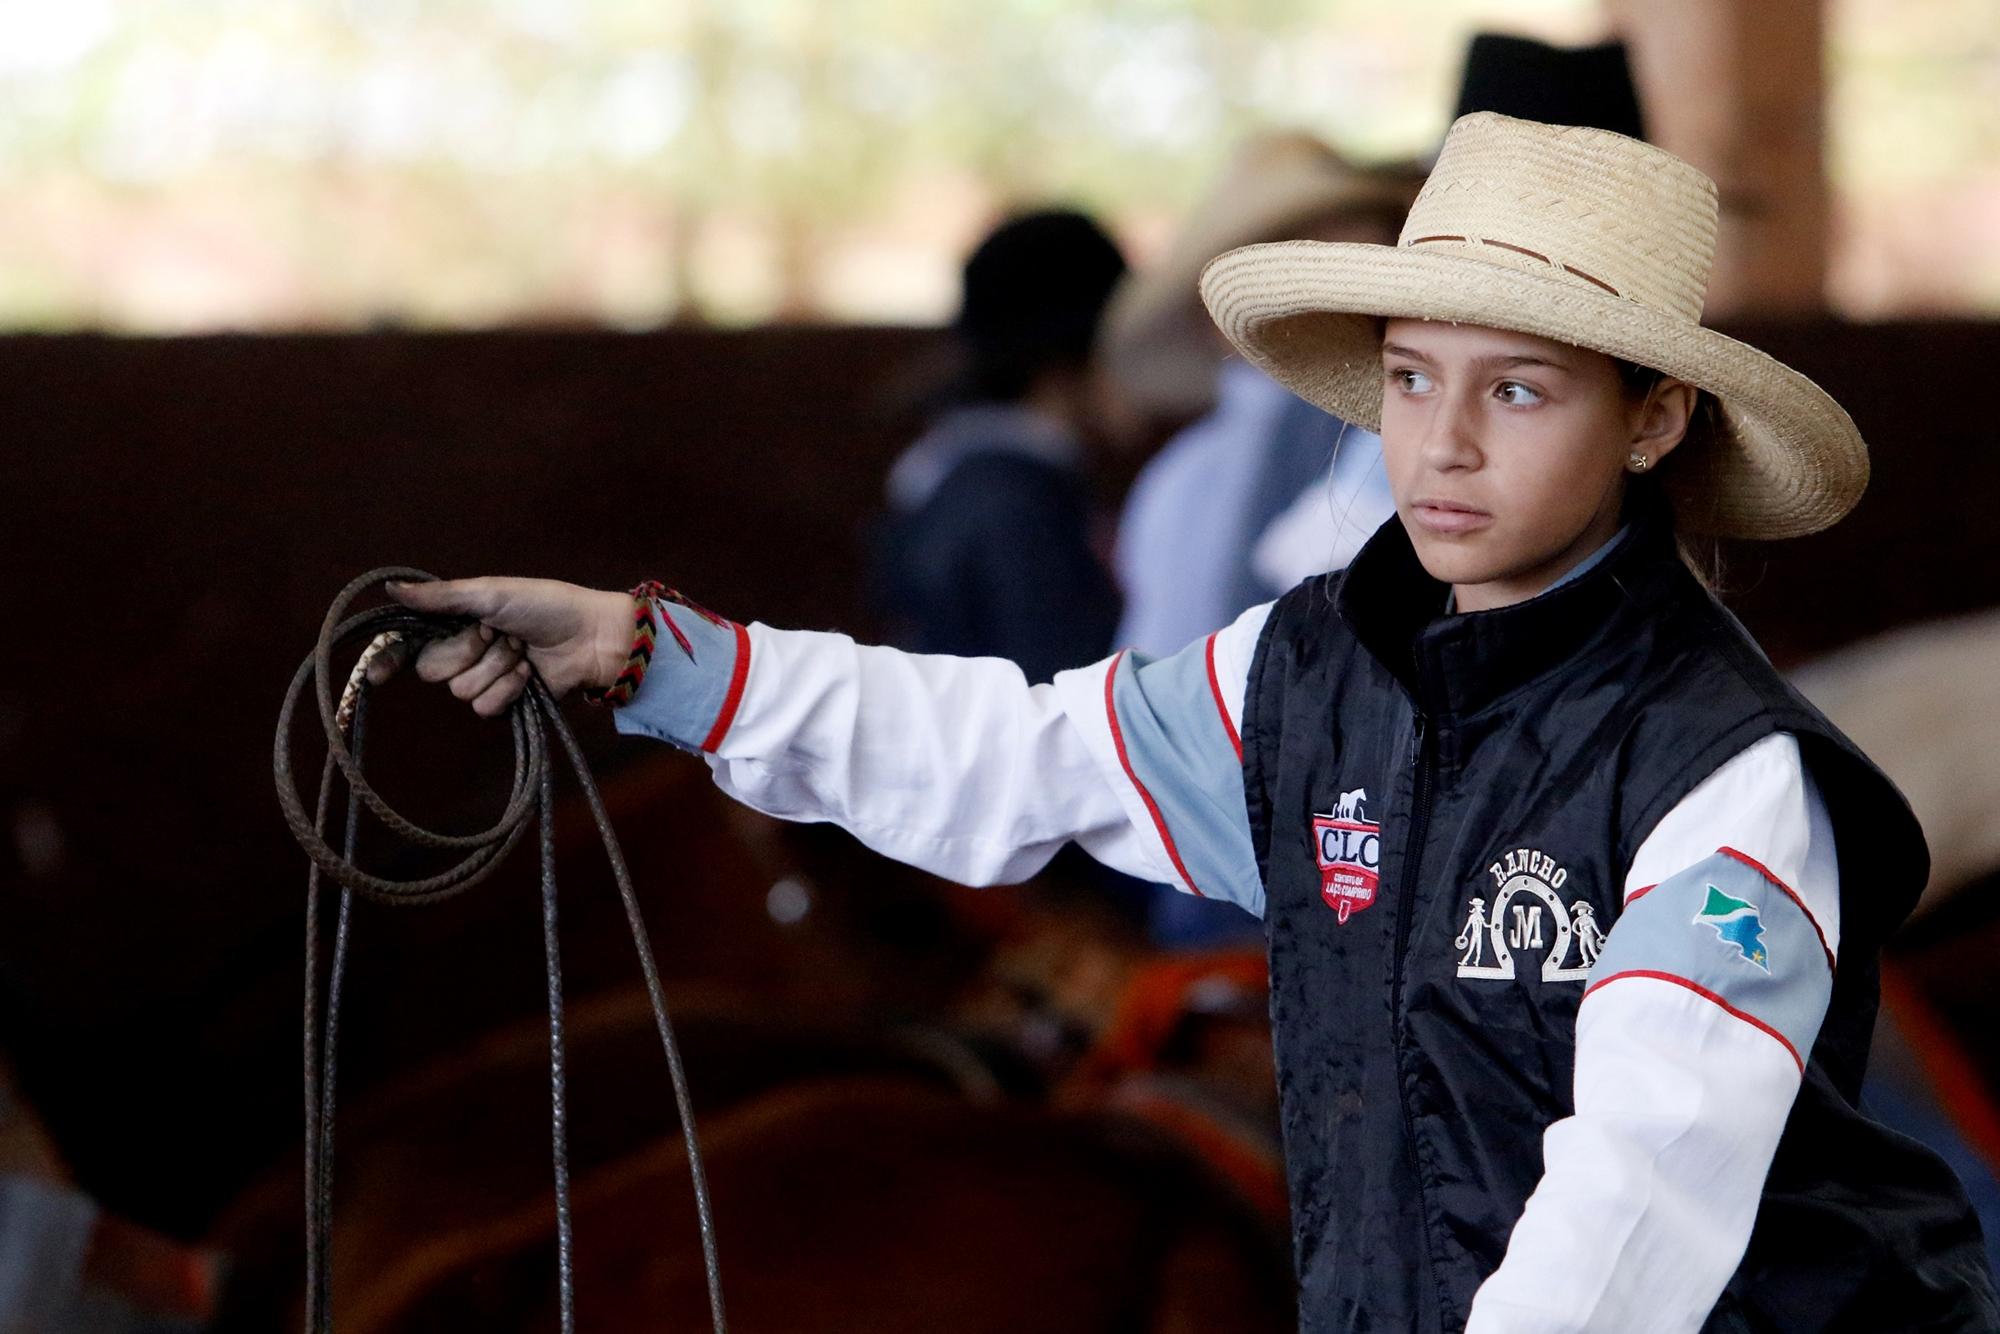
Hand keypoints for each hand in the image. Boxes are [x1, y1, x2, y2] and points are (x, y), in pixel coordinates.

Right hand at [371, 576, 634, 715]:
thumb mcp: (490, 593)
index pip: (409, 645)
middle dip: (465, 651)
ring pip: (461, 691)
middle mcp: (465, 652)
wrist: (590, 637)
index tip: (376, 674)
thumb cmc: (546, 605)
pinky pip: (485, 709)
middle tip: (495, 633)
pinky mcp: (506, 704)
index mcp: (457, 621)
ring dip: (494, 668)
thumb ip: (440, 596)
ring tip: (521, 650)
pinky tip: (529, 675)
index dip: (388, 659)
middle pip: (431, 670)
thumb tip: (390, 587)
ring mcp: (485, 679)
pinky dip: (508, 689)